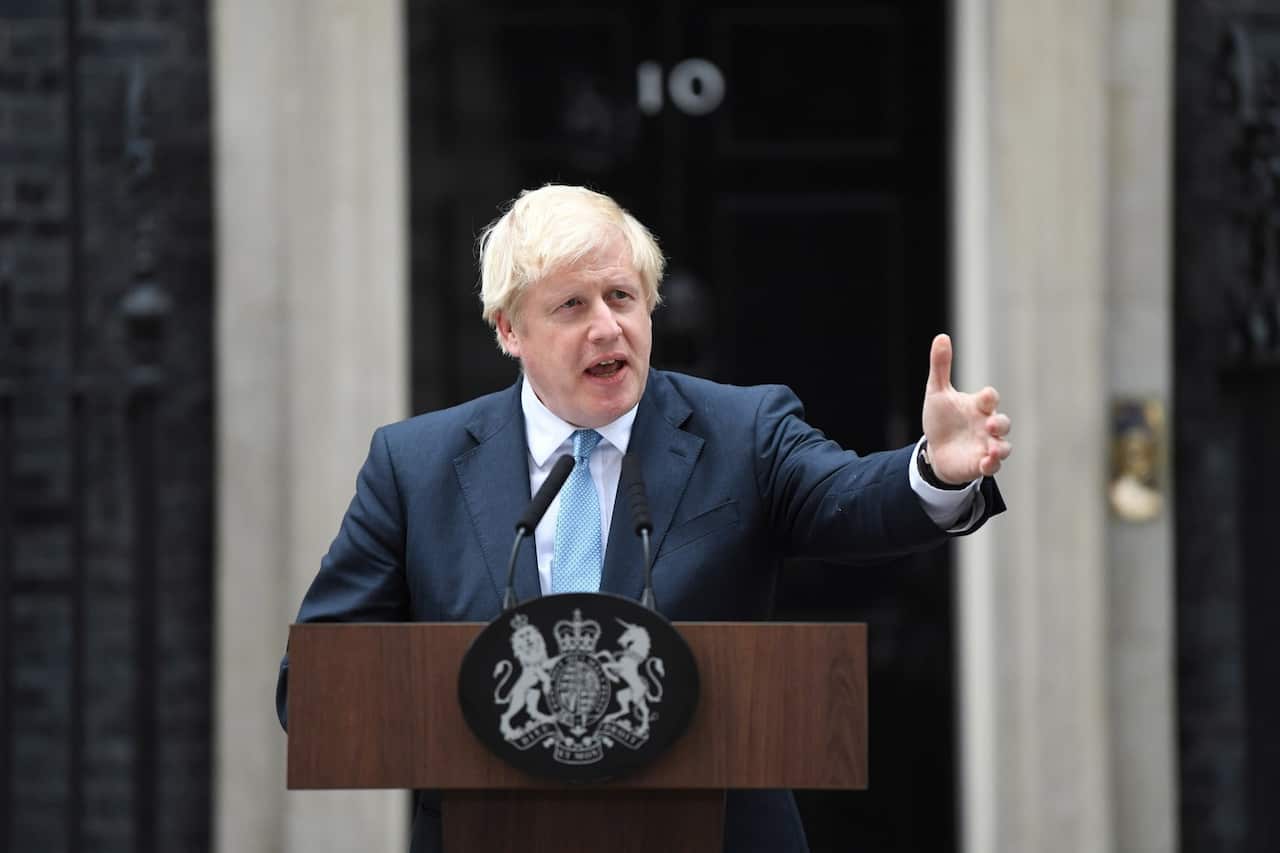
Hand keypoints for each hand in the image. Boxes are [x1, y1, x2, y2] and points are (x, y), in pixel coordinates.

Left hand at [921, 334, 1011, 483]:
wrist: (935, 450)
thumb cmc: (941, 419)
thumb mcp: (937, 392)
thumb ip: (941, 366)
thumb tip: (941, 336)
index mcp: (978, 406)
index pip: (990, 398)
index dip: (989, 397)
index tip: (984, 397)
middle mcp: (986, 425)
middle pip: (1003, 423)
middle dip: (1000, 423)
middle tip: (990, 425)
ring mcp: (986, 445)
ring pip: (1003, 446)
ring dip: (1000, 447)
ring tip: (991, 448)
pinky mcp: (980, 464)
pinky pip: (993, 466)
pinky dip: (992, 464)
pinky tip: (985, 462)